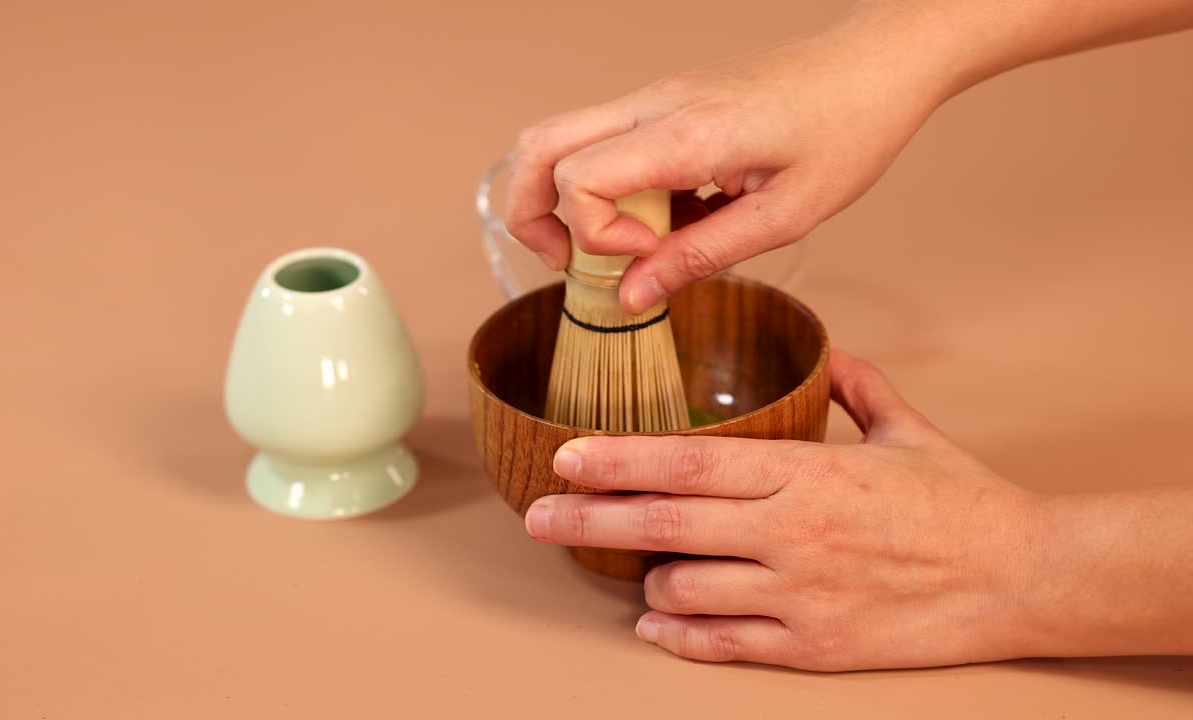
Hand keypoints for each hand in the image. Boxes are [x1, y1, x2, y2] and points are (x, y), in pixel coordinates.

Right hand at [503, 8, 954, 313]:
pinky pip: (607, 144)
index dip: (593, 235)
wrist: (875, 67)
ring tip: (620, 248)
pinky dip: (611, 190)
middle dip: (529, 213)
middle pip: (537, 145)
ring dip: (568, 200)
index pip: (577, 177)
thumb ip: (699, 257)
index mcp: (686, 131)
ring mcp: (655, 98)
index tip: (643, 259)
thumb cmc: (847, 132)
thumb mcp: (784, 216)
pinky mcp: (665, 103)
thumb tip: (630, 297)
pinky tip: (668, 222)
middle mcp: (654, 104)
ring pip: (561, 139)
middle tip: (566, 263)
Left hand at [523, 349, 1047, 670]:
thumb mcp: (907, 429)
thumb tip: (825, 351)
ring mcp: (798, 594)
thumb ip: (855, 386)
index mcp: (805, 472)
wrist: (1024, 577)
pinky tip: (656, 622)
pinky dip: (679, 634)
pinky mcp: (813, 644)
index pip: (688, 463)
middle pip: (665, 525)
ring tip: (630, 567)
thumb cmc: (963, 502)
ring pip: (684, 588)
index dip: (617, 460)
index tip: (566, 456)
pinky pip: (724, 643)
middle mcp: (789, 532)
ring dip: (646, 577)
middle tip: (537, 517)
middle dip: (589, 520)